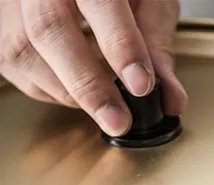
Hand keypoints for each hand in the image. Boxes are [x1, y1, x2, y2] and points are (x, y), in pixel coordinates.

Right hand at [0, 0, 187, 136]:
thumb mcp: (149, 2)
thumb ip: (157, 46)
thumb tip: (171, 99)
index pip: (99, 0)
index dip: (121, 46)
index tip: (141, 84)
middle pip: (49, 29)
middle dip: (88, 84)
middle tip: (119, 120)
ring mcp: (11, 2)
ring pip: (26, 52)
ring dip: (71, 93)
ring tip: (108, 109)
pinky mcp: (0, 27)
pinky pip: (18, 68)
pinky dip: (54, 91)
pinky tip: (80, 93)